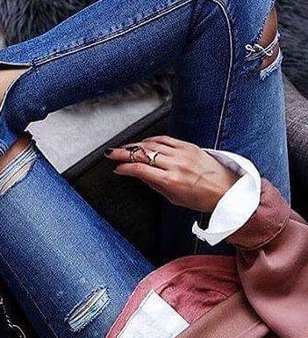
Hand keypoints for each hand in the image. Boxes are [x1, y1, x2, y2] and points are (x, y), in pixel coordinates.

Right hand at [104, 136, 238, 212]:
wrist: (227, 190)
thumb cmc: (203, 198)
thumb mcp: (174, 198)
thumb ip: (155, 185)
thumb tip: (139, 175)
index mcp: (171, 181)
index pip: (140, 169)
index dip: (125, 168)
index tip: (117, 168)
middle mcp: (176, 165)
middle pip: (142, 154)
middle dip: (123, 153)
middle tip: (111, 153)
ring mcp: (183, 153)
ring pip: (151, 144)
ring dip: (134, 145)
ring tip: (124, 147)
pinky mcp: (189, 146)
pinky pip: (165, 139)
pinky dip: (151, 140)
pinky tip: (143, 142)